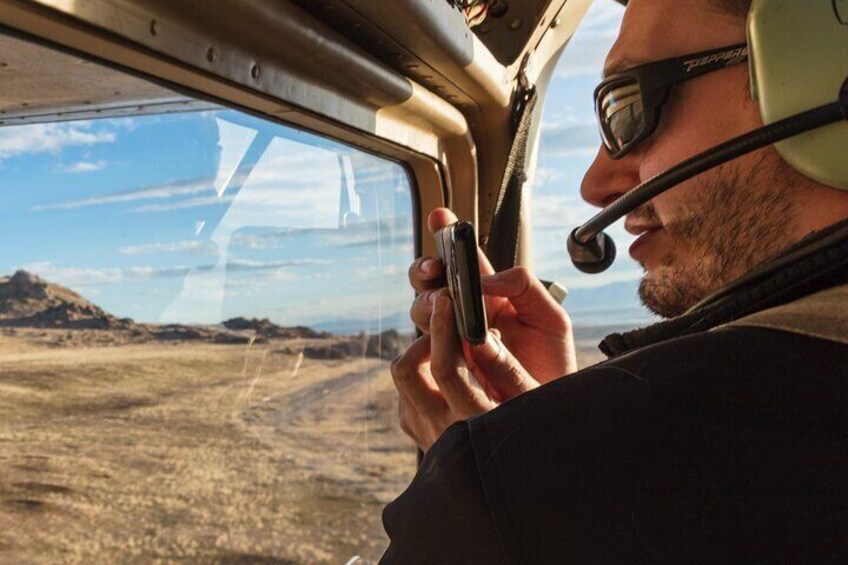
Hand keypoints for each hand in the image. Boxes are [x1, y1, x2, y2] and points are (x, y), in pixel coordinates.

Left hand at [392, 289, 539, 451]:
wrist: (519, 475)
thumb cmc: (533, 427)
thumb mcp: (531, 398)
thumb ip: (505, 367)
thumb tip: (479, 334)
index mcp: (473, 422)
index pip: (443, 367)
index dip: (442, 328)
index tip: (447, 300)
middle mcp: (441, 431)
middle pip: (406, 370)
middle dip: (422, 339)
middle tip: (445, 322)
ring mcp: (425, 435)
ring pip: (403, 379)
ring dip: (421, 355)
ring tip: (451, 344)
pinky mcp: (418, 434)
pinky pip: (406, 393)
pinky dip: (422, 373)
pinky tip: (450, 368)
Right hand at [408, 208, 576, 382]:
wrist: (552, 411)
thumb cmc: (553, 364)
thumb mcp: (550, 318)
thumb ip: (524, 287)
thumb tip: (486, 281)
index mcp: (490, 297)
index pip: (462, 262)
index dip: (447, 237)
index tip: (441, 218)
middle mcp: (465, 317)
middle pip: (430, 283)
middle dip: (426, 270)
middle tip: (435, 269)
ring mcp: (452, 343)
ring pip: (423, 313)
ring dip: (427, 303)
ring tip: (442, 304)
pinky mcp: (445, 371)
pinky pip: (423, 352)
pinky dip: (426, 338)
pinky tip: (440, 336)